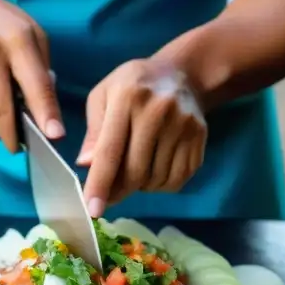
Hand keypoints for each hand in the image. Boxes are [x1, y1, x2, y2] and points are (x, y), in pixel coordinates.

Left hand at [77, 59, 207, 216]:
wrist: (182, 73)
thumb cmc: (133, 85)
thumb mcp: (103, 96)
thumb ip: (94, 131)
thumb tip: (86, 164)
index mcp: (127, 97)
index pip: (111, 150)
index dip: (100, 183)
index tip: (93, 210)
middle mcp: (159, 111)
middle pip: (136, 170)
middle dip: (119, 191)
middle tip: (109, 196)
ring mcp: (183, 124)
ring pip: (157, 179)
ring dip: (140, 187)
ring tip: (133, 173)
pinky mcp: (199, 136)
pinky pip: (178, 179)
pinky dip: (161, 186)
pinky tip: (153, 171)